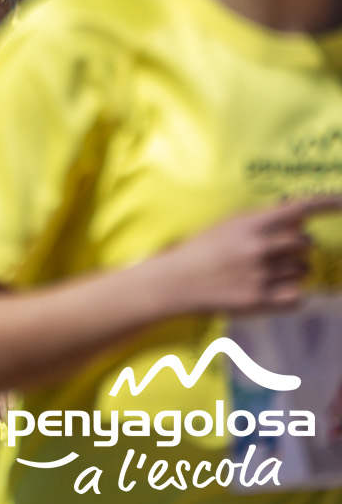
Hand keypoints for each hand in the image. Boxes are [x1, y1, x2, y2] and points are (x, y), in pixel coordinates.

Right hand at [150, 196, 341, 317]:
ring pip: (303, 271)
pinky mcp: (261, 301)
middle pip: (306, 245)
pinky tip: (270, 289)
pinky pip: (299, 296)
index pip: (300, 209)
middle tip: (271, 252)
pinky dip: (291, 293)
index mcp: (251, 224)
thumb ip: (262, 221)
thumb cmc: (202, 249)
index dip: (329, 202)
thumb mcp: (228, 225)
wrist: (176, 281)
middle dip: (295, 248)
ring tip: (262, 272)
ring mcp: (262, 276)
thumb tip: (300, 222)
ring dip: (291, 271)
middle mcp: (260, 248)